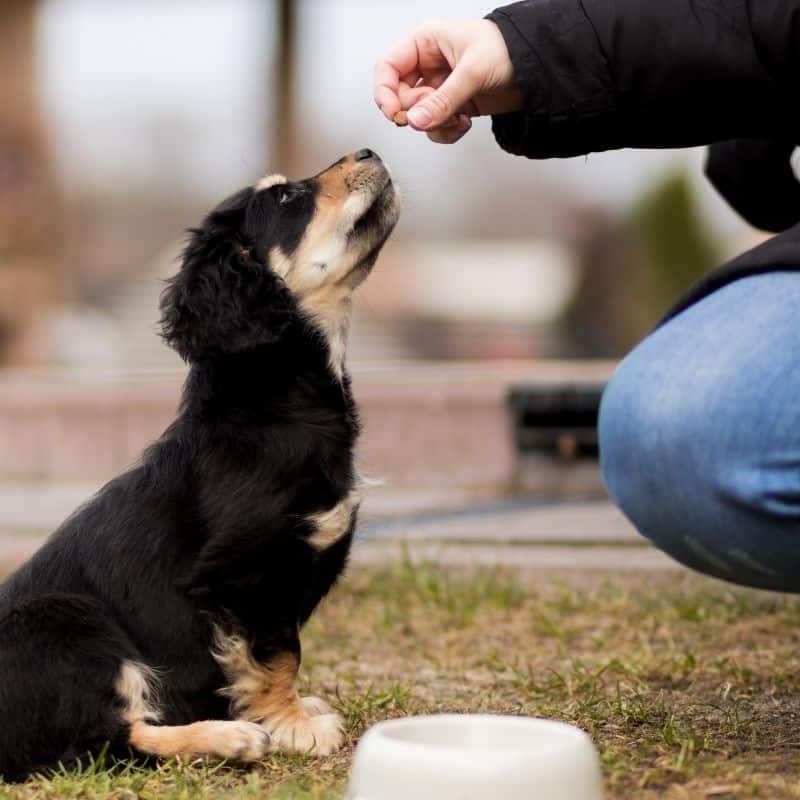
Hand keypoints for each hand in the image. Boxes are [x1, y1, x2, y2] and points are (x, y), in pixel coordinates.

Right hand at [374, 19, 522, 143]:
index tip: (395, 114)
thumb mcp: (472, 72)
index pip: (388, 68)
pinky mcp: (451, 106)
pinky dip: (447, 131)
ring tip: (457, 118)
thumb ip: (442, 100)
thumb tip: (415, 121)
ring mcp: (439, 87)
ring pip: (418, 116)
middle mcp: (428, 65)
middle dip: (418, 112)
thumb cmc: (507, 51)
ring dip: (435, 124)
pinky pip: (435, 125)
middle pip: (401, 97)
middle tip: (436, 113)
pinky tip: (464, 123)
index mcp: (425, 43)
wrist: (536, 70)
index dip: (385, 93)